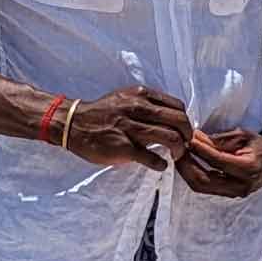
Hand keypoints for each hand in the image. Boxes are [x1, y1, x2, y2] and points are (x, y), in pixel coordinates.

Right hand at [64, 86, 192, 171]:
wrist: (74, 124)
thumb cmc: (102, 113)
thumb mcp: (125, 98)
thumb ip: (146, 104)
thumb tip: (168, 116)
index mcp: (141, 95)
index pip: (177, 106)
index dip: (185, 120)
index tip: (183, 130)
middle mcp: (138, 108)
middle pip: (178, 121)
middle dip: (187, 135)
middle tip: (185, 145)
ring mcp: (131, 128)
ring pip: (170, 137)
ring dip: (179, 149)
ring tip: (176, 155)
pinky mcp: (124, 147)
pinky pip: (151, 157)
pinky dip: (161, 163)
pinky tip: (161, 165)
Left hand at [176, 127, 261, 196]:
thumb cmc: (259, 146)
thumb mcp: (242, 136)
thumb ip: (218, 140)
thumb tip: (195, 138)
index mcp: (249, 168)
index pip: (216, 161)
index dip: (199, 150)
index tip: (187, 139)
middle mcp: (241, 185)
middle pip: (203, 180)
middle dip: (186, 165)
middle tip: (177, 149)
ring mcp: (234, 193)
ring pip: (201, 186)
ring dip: (187, 171)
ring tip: (179, 156)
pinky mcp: (228, 194)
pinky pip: (205, 187)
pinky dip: (193, 175)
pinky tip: (187, 163)